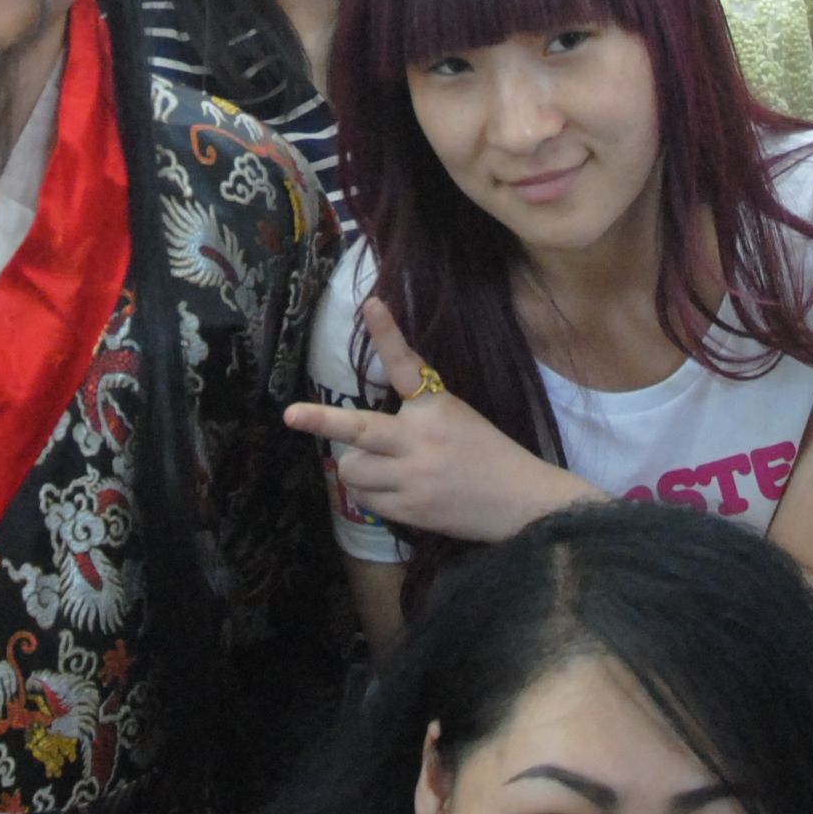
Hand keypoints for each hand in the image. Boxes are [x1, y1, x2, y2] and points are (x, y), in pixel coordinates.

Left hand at [282, 298, 596, 544]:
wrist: (521, 503)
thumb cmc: (488, 454)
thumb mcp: (457, 416)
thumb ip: (417, 410)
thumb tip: (367, 423)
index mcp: (436, 407)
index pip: (407, 365)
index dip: (387, 334)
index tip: (371, 304)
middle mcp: (420, 439)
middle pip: (359, 428)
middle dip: (321, 420)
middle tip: (291, 415)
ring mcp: (413, 477)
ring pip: (352, 469)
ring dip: (357, 467)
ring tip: (380, 469)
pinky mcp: (410, 510)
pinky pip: (364, 500)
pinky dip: (369, 495)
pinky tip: (392, 492)